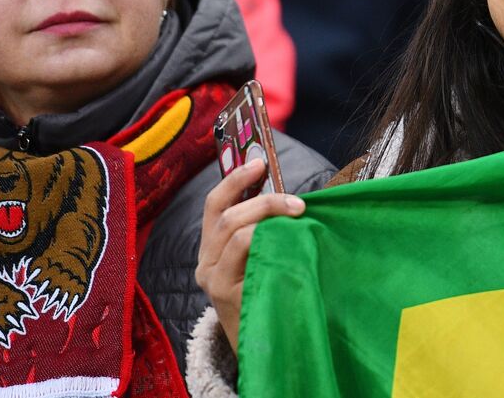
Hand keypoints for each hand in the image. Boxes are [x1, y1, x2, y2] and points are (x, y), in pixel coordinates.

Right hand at [195, 159, 305, 352]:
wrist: (261, 343)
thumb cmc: (266, 291)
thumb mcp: (258, 257)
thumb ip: (263, 229)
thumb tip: (290, 196)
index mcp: (211, 247)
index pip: (214, 205)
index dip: (234, 179)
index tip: (259, 161)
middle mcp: (205, 262)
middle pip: (227, 216)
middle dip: (264, 200)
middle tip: (297, 202)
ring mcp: (213, 280)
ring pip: (235, 233)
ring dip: (269, 217)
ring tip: (298, 217)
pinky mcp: (226, 294)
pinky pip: (245, 255)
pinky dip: (268, 240)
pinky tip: (290, 241)